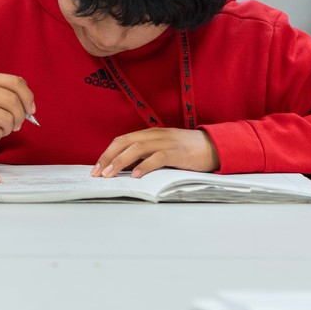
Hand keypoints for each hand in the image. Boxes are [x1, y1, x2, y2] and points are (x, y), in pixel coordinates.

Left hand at [91, 127, 219, 177]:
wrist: (214, 146)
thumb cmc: (187, 151)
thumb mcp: (163, 149)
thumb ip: (147, 154)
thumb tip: (126, 169)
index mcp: (150, 134)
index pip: (122, 140)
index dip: (107, 153)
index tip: (96, 168)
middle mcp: (155, 135)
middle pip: (124, 142)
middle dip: (108, 157)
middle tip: (97, 173)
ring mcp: (166, 142)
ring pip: (137, 149)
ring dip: (120, 162)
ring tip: (110, 175)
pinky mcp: (177, 152)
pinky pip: (157, 158)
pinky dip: (144, 166)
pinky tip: (135, 175)